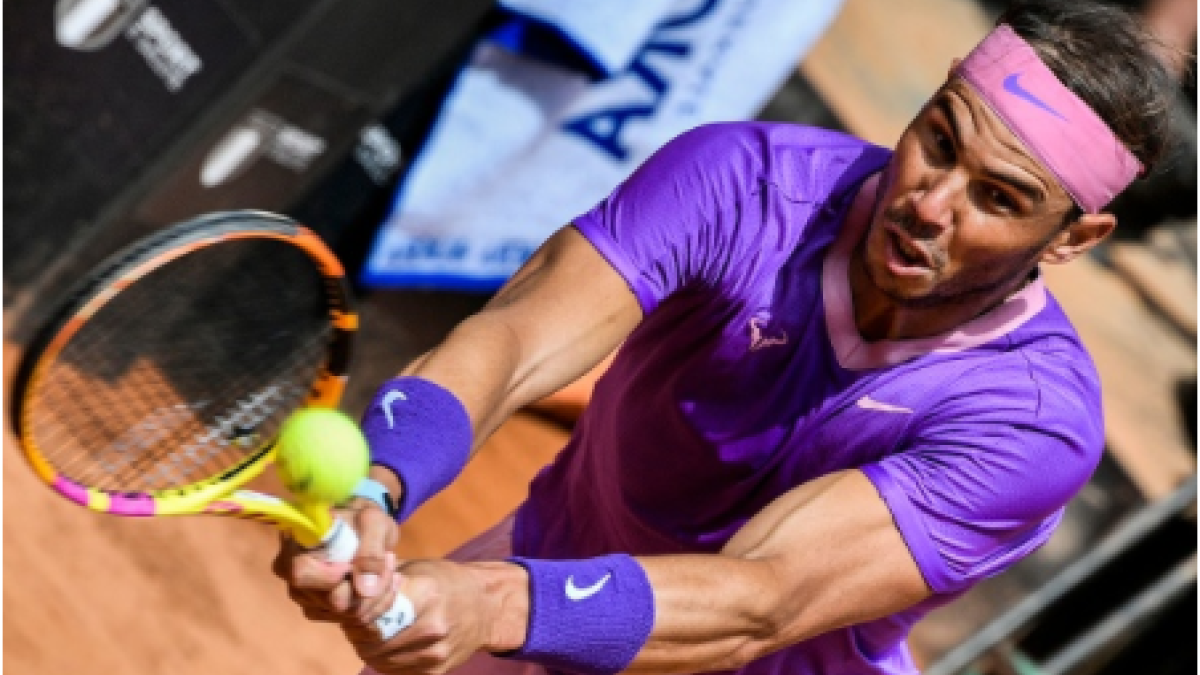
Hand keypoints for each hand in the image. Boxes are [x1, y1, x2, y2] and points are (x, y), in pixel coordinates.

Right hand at [272, 496, 401, 624]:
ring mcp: (306, 597)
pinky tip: (385, 582)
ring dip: (378, 594)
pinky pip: (353, 620)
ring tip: (389, 566)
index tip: (357, 563)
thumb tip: (364, 589)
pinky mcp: (321, 610)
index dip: (334, 577)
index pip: (303, 575)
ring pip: (348, 614)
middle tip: (390, 559)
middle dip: (371, 586)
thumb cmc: (361, 518)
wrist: (360, 527)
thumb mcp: (373, 522)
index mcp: (295, 547)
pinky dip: (377, 604)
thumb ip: (370, 550)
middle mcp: (293, 576)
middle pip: (333, 601)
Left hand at [346, 560, 529, 674]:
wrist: (487, 607)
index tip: (352, 603)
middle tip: (357, 618)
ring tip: (373, 629)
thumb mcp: (416, 568)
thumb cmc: (446, 582)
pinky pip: (393, 670)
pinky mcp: (434, 671)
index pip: (369, 612)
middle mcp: (431, 626)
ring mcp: (434, 653)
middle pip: (369, 639)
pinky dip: (383, 658)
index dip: (353, 610)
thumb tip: (343, 582)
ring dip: (367, 645)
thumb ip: (381, 577)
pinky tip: (389, 643)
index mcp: (425, 593)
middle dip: (356, 629)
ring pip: (377, 658)